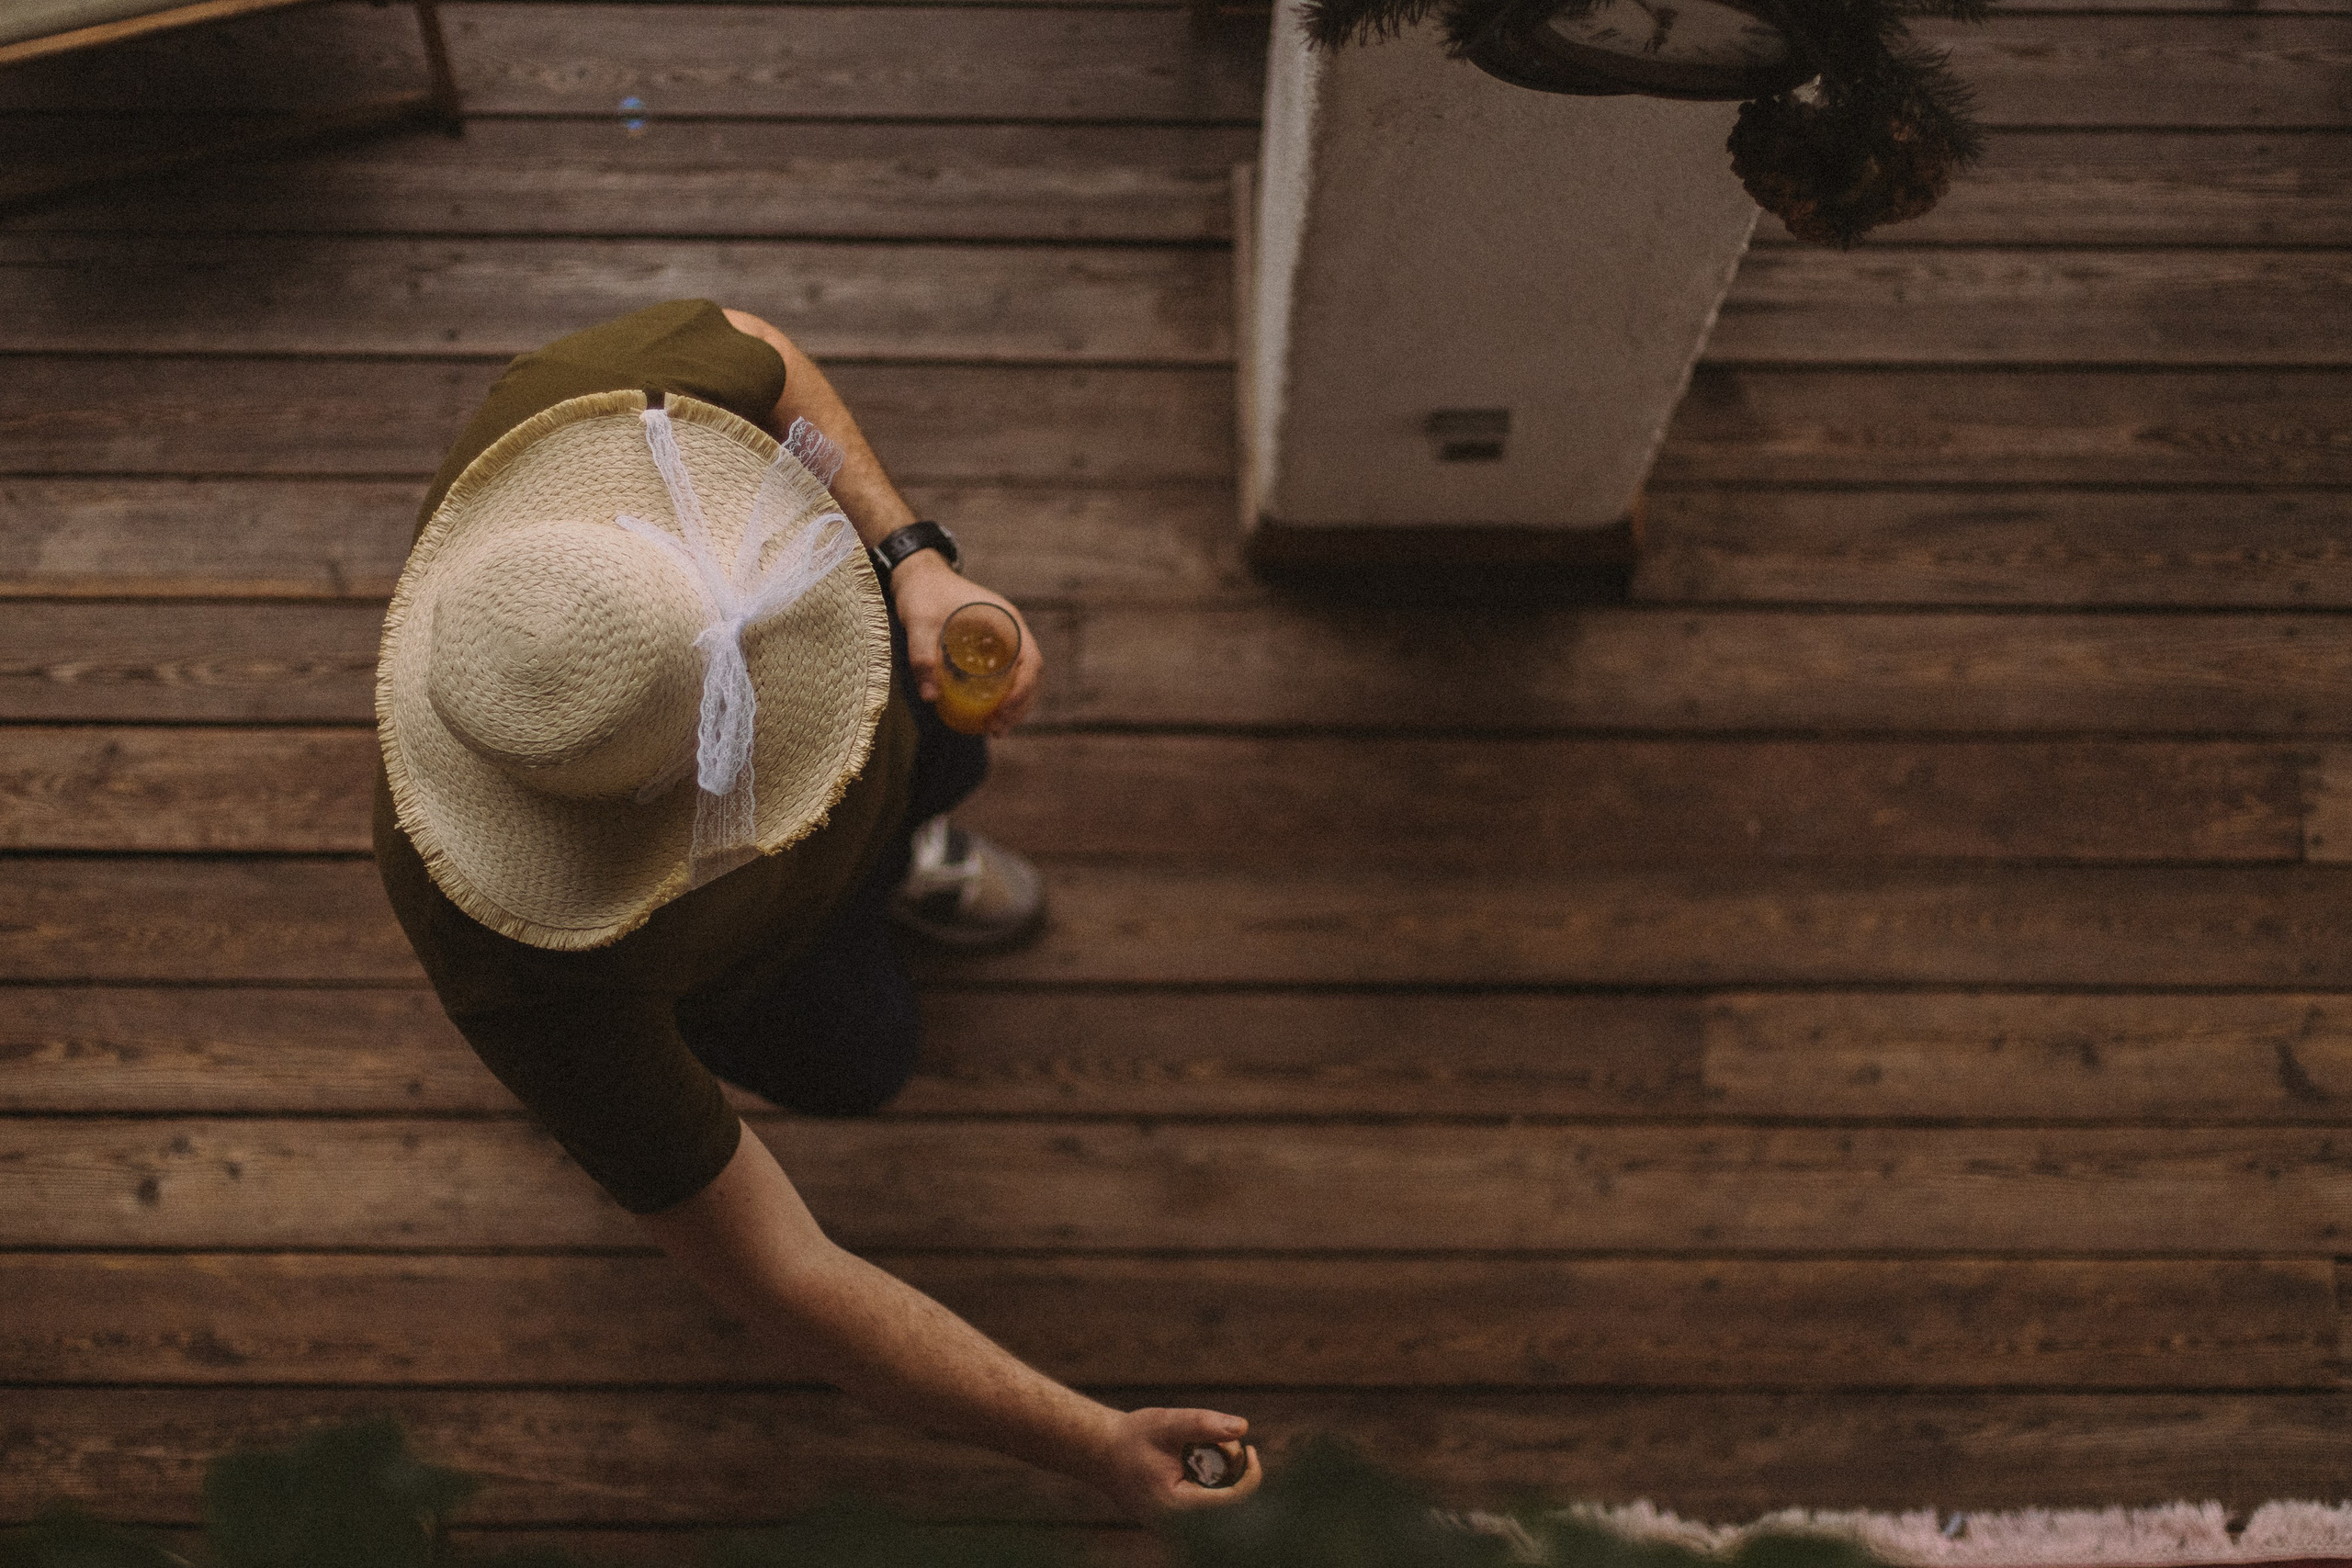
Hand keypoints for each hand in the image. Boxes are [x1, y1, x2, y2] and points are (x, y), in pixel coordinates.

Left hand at [889, 551, 1042, 735]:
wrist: (918, 575)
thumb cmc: (922, 594)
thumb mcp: (919, 623)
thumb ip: (923, 656)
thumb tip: (930, 698)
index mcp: (1006, 620)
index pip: (1031, 661)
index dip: (1022, 692)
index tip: (1002, 713)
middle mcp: (1011, 630)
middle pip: (1031, 673)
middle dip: (1020, 706)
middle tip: (997, 729)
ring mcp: (1003, 637)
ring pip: (1022, 676)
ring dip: (1014, 704)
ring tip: (994, 728)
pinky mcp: (990, 644)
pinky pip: (1006, 672)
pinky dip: (1002, 695)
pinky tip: (985, 712)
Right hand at [1084, 1407, 1262, 1519]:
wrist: (1101, 1455)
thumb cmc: (1131, 1438)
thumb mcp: (1166, 1424)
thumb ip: (1202, 1424)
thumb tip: (1242, 1427)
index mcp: (1176, 1509)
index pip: (1232, 1501)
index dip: (1250, 1476)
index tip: (1250, 1449)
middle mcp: (1177, 1527)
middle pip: (1230, 1506)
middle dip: (1233, 1472)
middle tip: (1221, 1443)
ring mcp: (1177, 1530)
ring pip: (1221, 1509)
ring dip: (1222, 1478)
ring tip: (1200, 1451)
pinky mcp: (1178, 1524)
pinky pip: (1209, 1509)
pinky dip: (1211, 1485)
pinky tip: (1194, 1465)